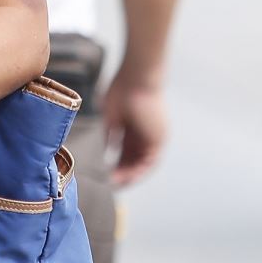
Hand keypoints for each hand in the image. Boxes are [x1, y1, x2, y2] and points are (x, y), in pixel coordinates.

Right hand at [105, 62, 167, 187]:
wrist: (136, 78)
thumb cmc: (120, 91)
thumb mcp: (109, 118)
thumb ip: (108, 136)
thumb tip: (104, 154)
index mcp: (132, 129)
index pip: (124, 153)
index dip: (114, 164)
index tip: (102, 173)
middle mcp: (143, 136)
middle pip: (132, 160)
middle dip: (120, 173)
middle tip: (106, 183)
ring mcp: (152, 138)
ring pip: (141, 163)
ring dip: (128, 175)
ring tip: (114, 184)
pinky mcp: (158, 140)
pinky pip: (149, 162)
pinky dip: (138, 172)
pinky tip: (125, 177)